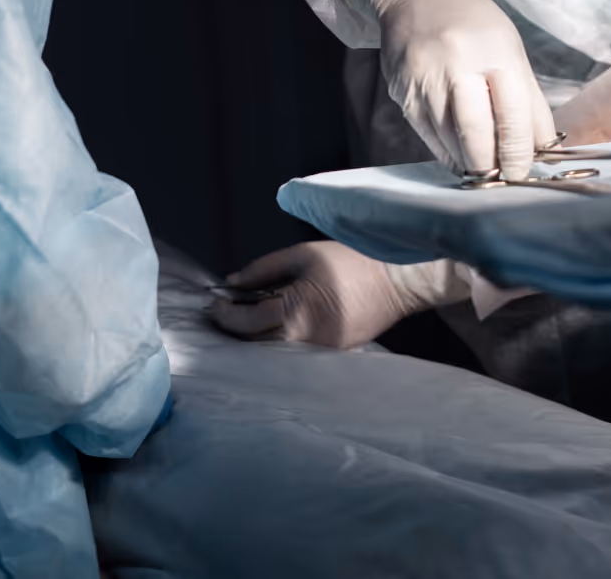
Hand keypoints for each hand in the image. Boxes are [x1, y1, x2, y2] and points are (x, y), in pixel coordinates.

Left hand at [209, 241, 410, 348]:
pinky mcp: (329, 357)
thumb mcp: (303, 255)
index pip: (247, 321)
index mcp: (296, 312)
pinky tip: (271, 324)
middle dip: (235, 328)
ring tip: (245, 316)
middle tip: (223, 310)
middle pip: (255, 343)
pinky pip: (292, 352)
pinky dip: (276, 340)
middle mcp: (304, 340)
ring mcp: (317, 353)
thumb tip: (232, 282)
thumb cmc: (349, 262)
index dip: (225, 312)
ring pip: (272, 351)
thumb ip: (263, 269)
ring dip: (253, 336)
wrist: (396, 281)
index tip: (214, 301)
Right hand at [379, 0, 556, 179]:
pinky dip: (446, 150)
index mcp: (493, 51)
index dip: (520, 151)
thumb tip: (543, 148)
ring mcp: (424, 79)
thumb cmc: (471, 22)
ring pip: (449, 140)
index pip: (512, 114)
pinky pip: (427, 134)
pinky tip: (459, 154)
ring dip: (469, 161)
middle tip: (504, 179)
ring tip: (485, 170)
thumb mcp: (510, 48)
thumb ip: (527, 100)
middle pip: (475, 133)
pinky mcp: (402, 92)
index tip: (524, 172)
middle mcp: (456, 64)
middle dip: (492, 165)